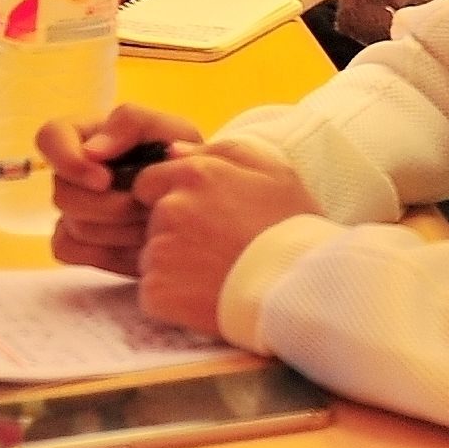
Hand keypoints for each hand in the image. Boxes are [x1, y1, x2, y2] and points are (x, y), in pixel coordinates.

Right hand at [42, 104, 210, 275]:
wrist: (198, 203)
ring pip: (72, 225)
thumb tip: (92, 151)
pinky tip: (139, 246)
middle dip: (111, 206)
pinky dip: (106, 251)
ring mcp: (71, 208)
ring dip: (119, 229)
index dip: (69, 161)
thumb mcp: (171, 129)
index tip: (105, 179)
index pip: (50, 137)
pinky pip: (67, 249)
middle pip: (63, 194)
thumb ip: (132, 123)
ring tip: (154, 223)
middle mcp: (72, 172)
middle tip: (149, 207)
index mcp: (87, 136)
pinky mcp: (74, 241)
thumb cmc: (182, 158)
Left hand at [127, 139, 321, 338]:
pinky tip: (205, 295)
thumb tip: (172, 150)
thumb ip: (221, 150)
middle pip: (152, 220)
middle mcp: (171, 208)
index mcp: (196, 175)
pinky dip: (173, 296)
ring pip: (152, 255)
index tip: (201, 215)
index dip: (171, 197)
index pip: (149, 181)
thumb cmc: (292, 227)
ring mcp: (160, 249)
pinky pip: (153, 291)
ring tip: (216, 272)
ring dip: (174, 263)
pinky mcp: (157, 289)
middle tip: (218, 245)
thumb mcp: (274, 171)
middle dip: (175, 230)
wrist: (299, 286)